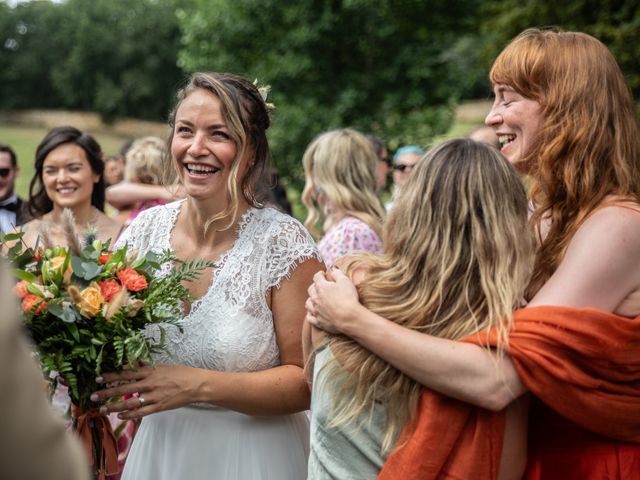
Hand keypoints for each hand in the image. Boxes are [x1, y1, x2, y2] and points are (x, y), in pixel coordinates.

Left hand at [90, 364, 206, 419]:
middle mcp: (149, 383)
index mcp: (150, 372)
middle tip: (93, 395)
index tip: (98, 378)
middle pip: (124, 388)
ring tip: (102, 408)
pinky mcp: (159, 406)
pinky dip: (130, 414)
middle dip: (107, 392)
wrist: (196, 384)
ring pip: (130, 402)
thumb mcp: (163, 366)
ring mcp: (154, 396)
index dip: (111, 376)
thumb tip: (134, 363)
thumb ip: (147, 366)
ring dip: (115, 405)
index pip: (126, 373)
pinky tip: (120, 416)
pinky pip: (141, 412)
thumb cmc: (180, 373)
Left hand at [305, 267, 360, 333]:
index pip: (317, 277)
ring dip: (311, 300)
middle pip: (311, 290)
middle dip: (314, 286)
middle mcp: (316, 298)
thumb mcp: (345, 281)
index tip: (323, 273)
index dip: (320, 274)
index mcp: (321, 287)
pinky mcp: (318, 322)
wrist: (349, 318)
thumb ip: (337, 273)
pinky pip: (310, 317)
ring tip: (315, 299)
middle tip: (319, 285)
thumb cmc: (348, 298)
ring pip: (308, 303)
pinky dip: (310, 314)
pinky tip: (313, 313)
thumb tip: (332, 269)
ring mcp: (316, 311)